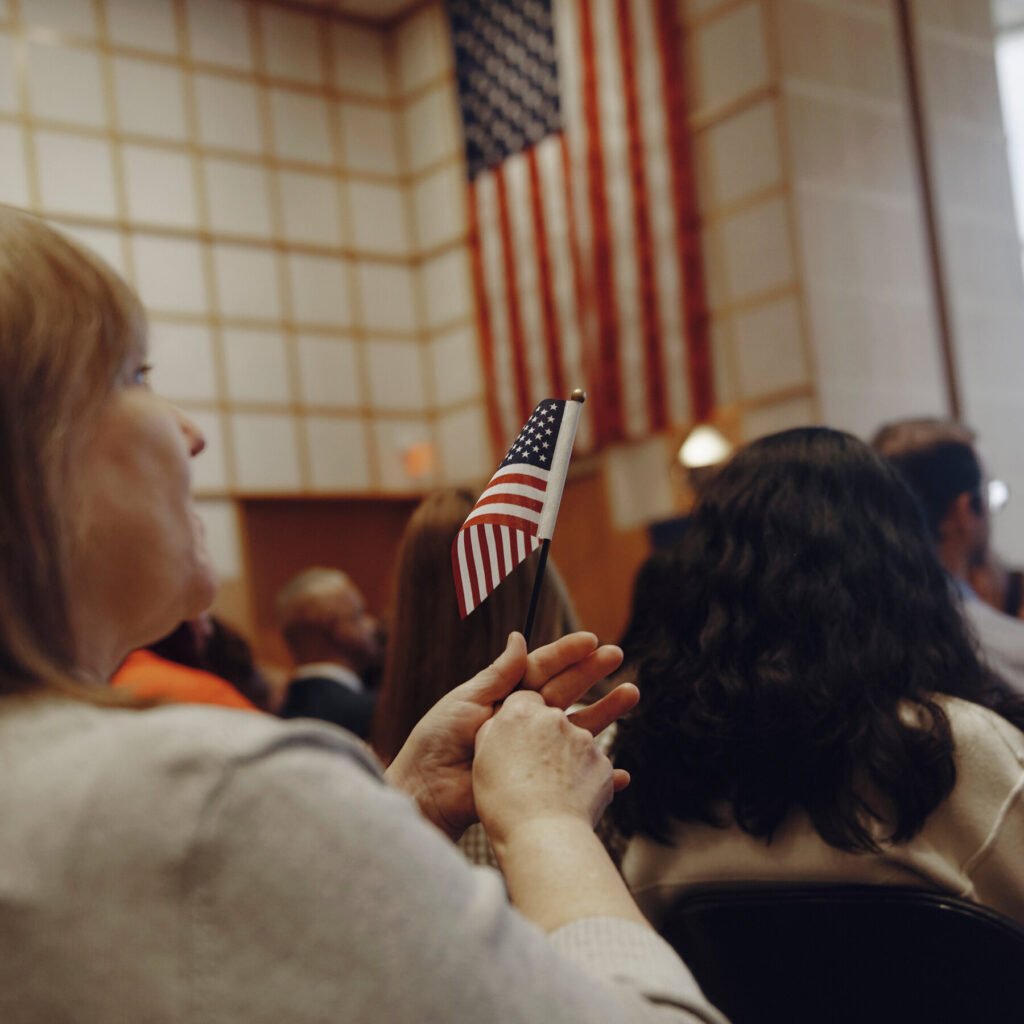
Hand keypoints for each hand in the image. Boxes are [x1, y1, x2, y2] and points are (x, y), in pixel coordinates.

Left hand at [384, 631, 633, 839]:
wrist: (426, 792)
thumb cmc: (436, 742)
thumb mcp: (466, 700)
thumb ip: (499, 674)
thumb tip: (519, 638)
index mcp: (505, 697)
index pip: (541, 669)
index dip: (565, 655)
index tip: (590, 640)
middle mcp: (524, 721)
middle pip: (566, 692)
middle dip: (591, 674)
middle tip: (617, 655)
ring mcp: (534, 751)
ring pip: (577, 729)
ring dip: (604, 713)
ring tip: (631, 694)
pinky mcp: (538, 781)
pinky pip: (574, 776)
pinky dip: (599, 775)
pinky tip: (620, 771)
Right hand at [472, 689, 625, 848]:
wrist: (542, 835)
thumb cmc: (503, 800)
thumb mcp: (483, 759)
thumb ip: (493, 730)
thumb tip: (501, 720)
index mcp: (522, 712)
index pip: (524, 699)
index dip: (520, 718)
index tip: (517, 738)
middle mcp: (555, 718)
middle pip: (552, 718)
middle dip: (546, 735)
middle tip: (534, 765)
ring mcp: (583, 740)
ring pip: (574, 742)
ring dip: (565, 759)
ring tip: (549, 792)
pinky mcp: (602, 763)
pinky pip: (591, 767)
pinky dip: (581, 780)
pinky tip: (567, 800)